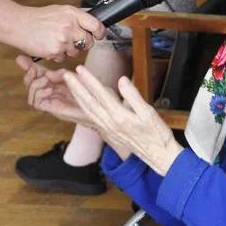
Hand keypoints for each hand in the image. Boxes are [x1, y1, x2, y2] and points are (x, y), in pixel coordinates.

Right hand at [15, 5, 104, 60]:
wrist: (19, 25)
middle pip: (88, 42)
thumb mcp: (60, 10)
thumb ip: (77, 16)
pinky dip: (57, 55)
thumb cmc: (39, 18)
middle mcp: (70, 26)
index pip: (96, 25)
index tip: (98, 35)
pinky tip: (49, 46)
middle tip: (71, 40)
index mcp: (72, 14)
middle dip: (82, 43)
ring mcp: (63, 39)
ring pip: (76, 52)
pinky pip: (63, 58)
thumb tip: (94, 19)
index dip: (100, 32)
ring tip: (55, 41)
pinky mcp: (55, 51)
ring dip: (68, 50)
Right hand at [18, 55, 91, 125]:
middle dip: (28, 76)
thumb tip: (45, 73)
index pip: (38, 76)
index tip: (21, 59)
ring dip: (34, 85)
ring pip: (31, 96)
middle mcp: (52, 93)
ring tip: (45, 80)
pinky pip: (38, 104)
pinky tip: (49, 88)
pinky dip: (39, 94)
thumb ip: (59, 74)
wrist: (102, 106)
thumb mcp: (74, 76)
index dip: (29, 68)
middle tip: (32, 69)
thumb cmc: (92, 91)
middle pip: (31, 86)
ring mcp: (52, 102)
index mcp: (56, 83)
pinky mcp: (54, 110)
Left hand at [63, 70, 183, 173]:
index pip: (100, 94)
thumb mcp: (149, 113)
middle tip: (66, 75)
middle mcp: (109, 123)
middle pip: (88, 102)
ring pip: (87, 111)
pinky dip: (83, 108)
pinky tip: (81, 102)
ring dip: (77, 97)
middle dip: (76, 87)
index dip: (89, 80)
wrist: (158, 156)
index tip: (80, 69)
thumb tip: (121, 80)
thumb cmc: (157, 134)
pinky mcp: (108, 133)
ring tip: (70, 85)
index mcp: (119, 116)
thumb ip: (133, 96)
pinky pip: (91, 118)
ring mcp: (107, 129)